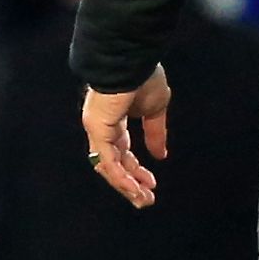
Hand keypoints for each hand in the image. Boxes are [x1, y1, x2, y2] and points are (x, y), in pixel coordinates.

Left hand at [81, 66, 170, 208]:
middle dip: (130, 184)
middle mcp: (103, 128)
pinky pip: (107, 159)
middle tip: (145, 200)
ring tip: (141, 200)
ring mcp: (97, 129)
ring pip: (108, 166)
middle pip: (113, 164)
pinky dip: (120, 176)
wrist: (133, 58)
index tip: (152, 183)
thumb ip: (156, 133)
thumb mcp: (156, 109)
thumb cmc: (144, 76)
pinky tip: (133, 188)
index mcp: (115, 121)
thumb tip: (161, 155)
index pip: (122, 153)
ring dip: (125, 185)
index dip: (136, 170)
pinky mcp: (97, 128)